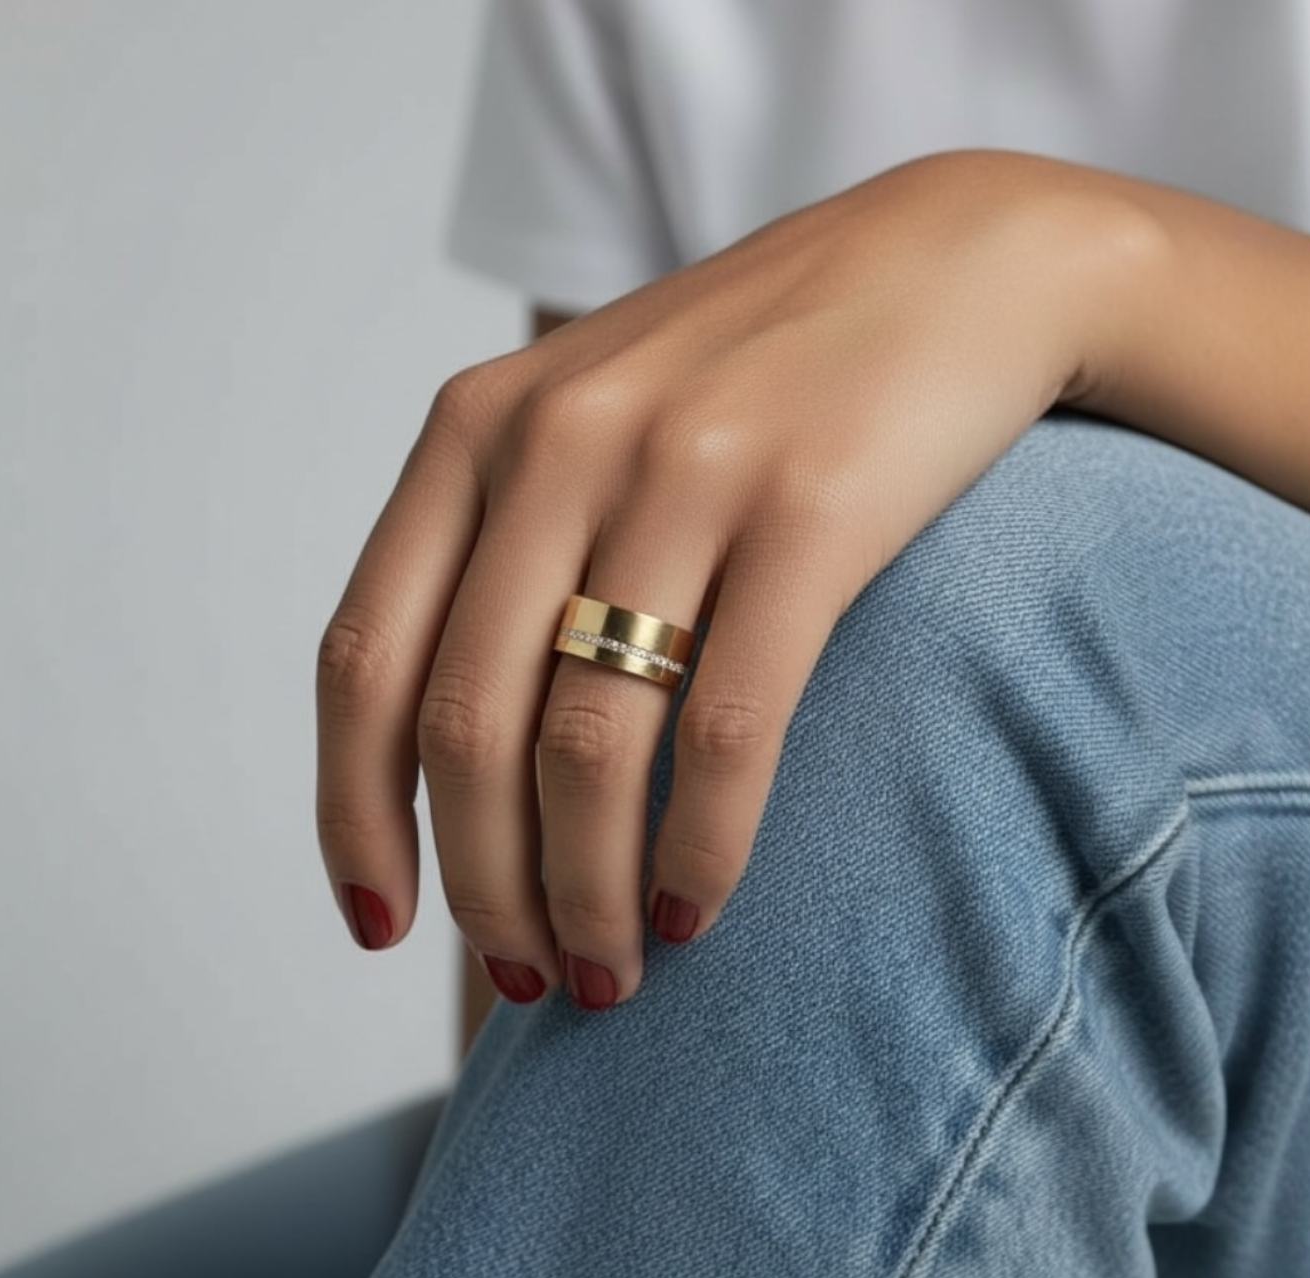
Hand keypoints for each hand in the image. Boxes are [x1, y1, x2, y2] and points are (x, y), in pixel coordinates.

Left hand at [315, 152, 1141, 1006]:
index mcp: (477, 430)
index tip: (381, 925)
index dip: (354, 817)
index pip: (362, 662)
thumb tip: (461, 759)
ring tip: (612, 974)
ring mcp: (683, 473)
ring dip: (585, 896)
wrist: (954, 264)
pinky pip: (724, 729)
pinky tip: (696, 910)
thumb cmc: (763, 375)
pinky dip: (699, 848)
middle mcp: (556, 443)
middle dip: (484, 890)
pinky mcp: (810, 512)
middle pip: (465, 729)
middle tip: (532, 980)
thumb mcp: (598, 423)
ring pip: (585, 748)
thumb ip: (512, 546)